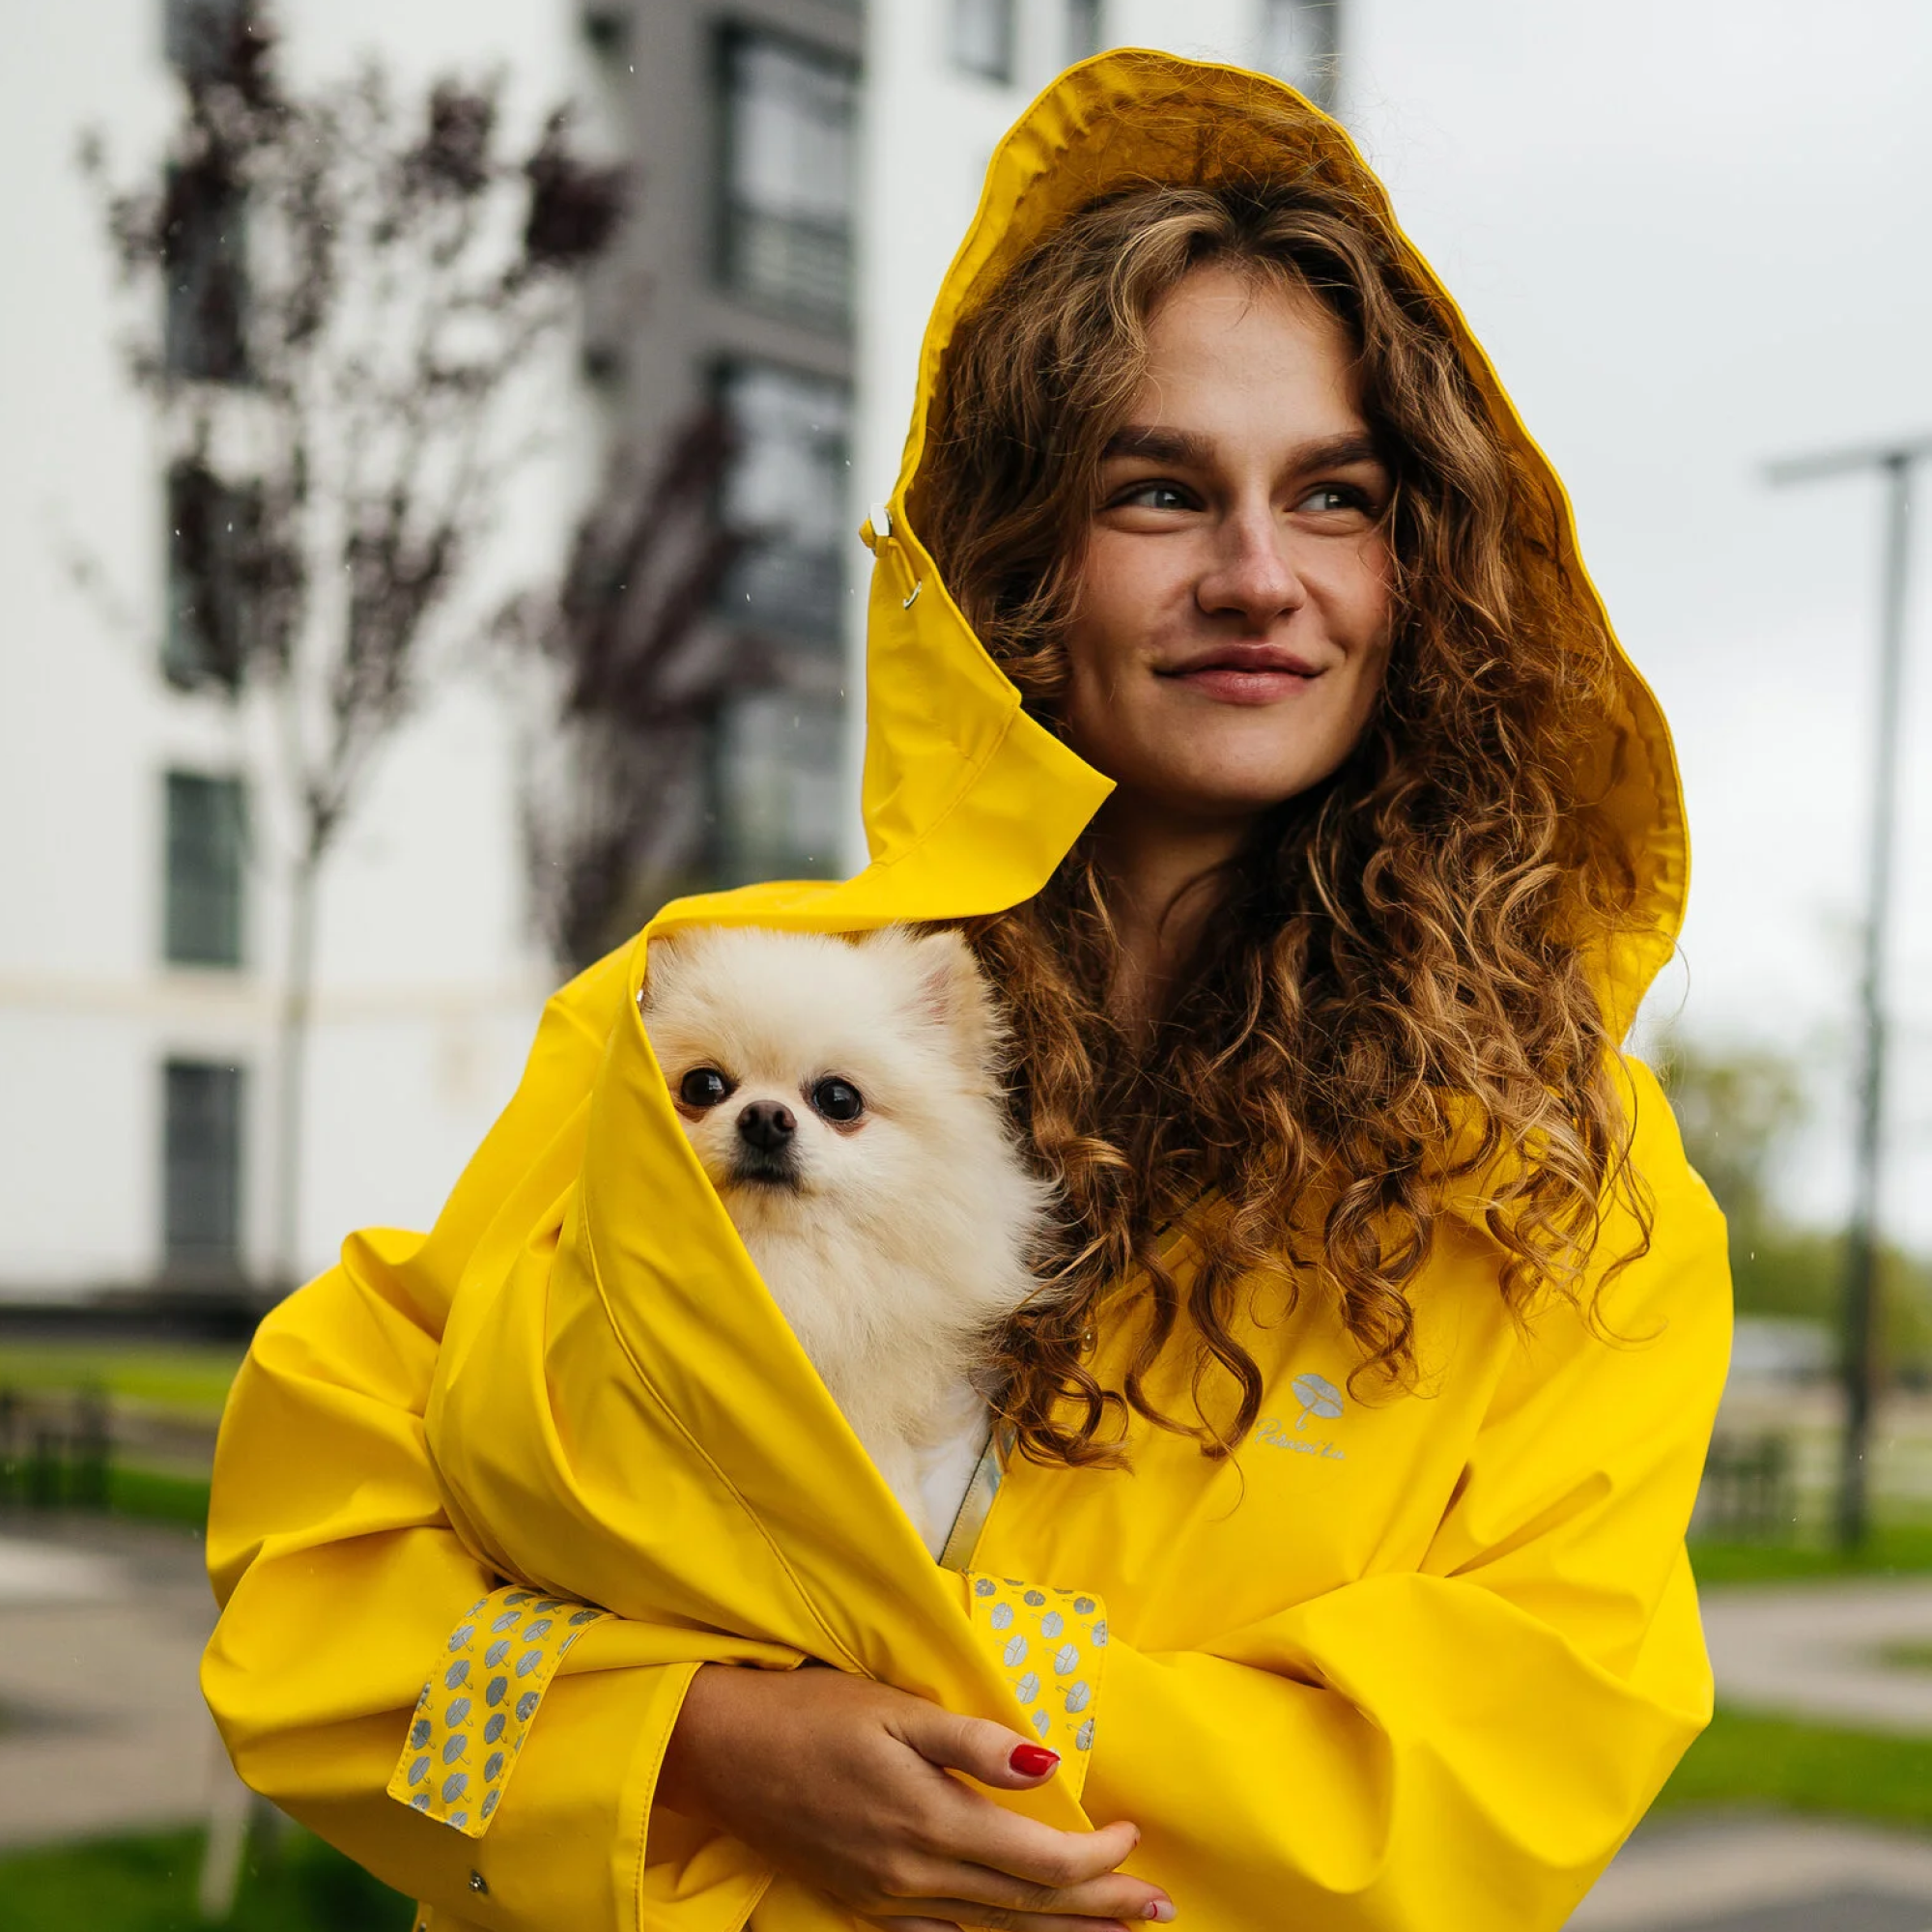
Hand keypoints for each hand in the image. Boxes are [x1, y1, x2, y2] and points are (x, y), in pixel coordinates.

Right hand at [658, 1663, 1174, 1930]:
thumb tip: (1049, 1765)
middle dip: (1101, 1909)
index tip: (1134, 1831)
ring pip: (995, 1931)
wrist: (721, 1753)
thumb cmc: (810, 1713)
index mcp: (931, 1824)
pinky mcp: (865, 1905)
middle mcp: (915, 1878)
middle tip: (1161, 1908)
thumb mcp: (895, 1706)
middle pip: (1028, 1907)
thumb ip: (975, 1741)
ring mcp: (889, 1902)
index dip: (1098, 1857)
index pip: (1040, 1860)